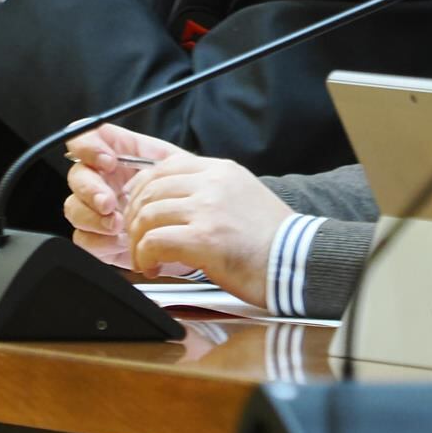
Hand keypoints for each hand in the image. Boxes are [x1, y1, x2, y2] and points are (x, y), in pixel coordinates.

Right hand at [64, 123, 182, 268]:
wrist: (191, 227)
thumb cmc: (184, 192)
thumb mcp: (176, 163)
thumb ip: (146, 150)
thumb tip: (117, 145)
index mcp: (116, 155)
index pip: (84, 138)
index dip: (87, 146)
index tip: (107, 161)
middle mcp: (101, 180)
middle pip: (76, 175)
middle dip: (89, 189)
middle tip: (108, 202)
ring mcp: (95, 209)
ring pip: (74, 208)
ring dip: (92, 217)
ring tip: (117, 225)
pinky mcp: (97, 238)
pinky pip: (83, 238)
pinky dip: (99, 241)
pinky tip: (119, 241)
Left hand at [119, 154, 291, 305]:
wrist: (297, 261)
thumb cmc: (273, 240)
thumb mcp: (244, 196)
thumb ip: (211, 191)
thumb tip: (174, 201)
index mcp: (223, 171)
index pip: (165, 166)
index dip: (142, 188)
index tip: (137, 208)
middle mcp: (213, 183)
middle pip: (150, 190)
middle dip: (134, 218)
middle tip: (138, 239)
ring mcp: (208, 209)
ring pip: (146, 216)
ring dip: (138, 241)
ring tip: (146, 257)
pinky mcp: (204, 238)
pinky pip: (154, 242)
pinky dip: (144, 257)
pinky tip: (152, 266)